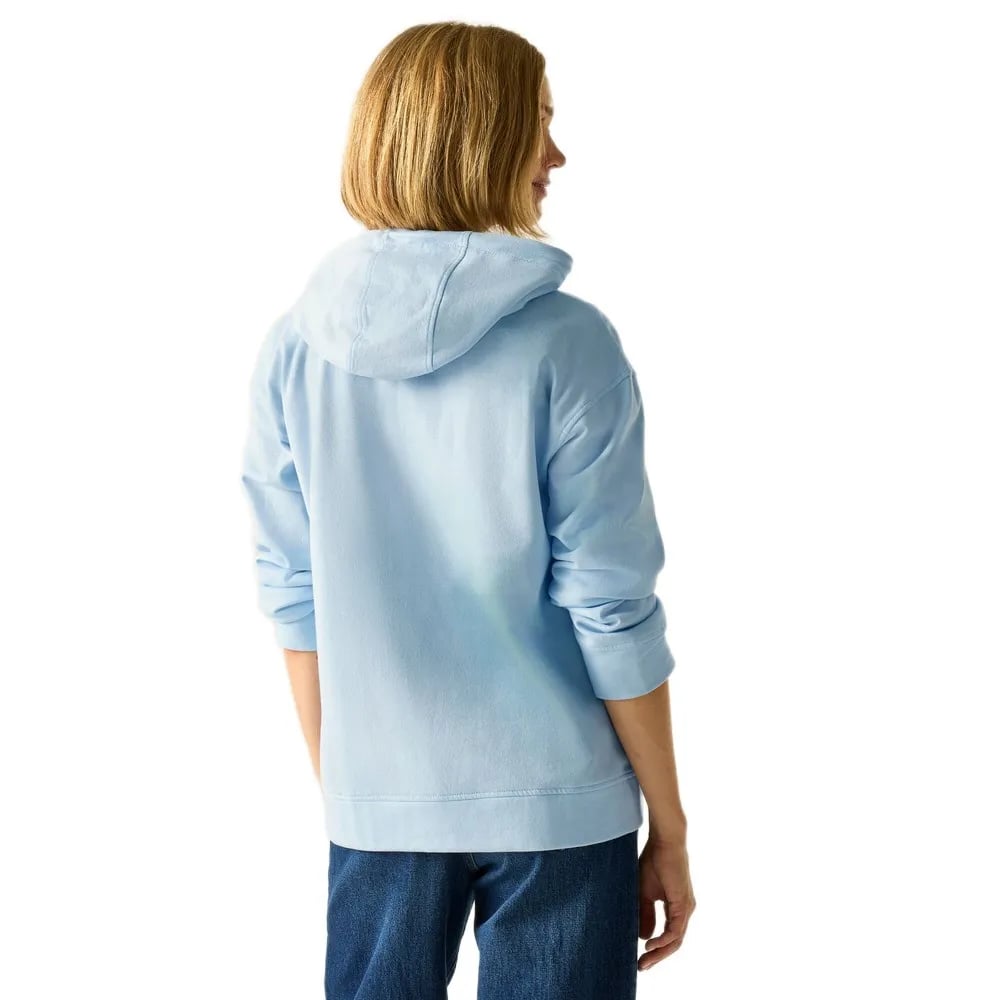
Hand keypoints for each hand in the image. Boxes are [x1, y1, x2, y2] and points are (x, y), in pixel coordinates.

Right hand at [637, 835, 694, 970]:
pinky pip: (676, 930)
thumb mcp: (644, 893)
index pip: (668, 935)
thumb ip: (645, 914)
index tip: (639, 958)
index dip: (655, 948)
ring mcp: (686, 908)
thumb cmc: (653, 861)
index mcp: (676, 907)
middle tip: (641, 966)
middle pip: (673, 942)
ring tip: (644, 961)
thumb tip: (644, 937)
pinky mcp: (684, 903)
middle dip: (657, 956)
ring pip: (676, 940)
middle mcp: (684, 910)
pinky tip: (650, 945)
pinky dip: (663, 940)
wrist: (663, 841)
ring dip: (660, 953)